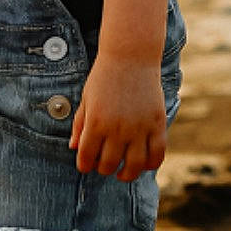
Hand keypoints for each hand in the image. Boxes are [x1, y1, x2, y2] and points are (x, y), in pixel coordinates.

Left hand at [70, 56, 166, 180]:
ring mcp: (139, 127)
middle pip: (108, 165)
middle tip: (104, 164)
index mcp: (96, 122)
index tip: (86, 164)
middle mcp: (117, 128)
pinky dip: (151, 164)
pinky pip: (157, 154)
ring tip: (123, 172)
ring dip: (126, 174)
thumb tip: (73, 147)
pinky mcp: (157, 124)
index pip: (86, 158)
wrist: (131, 55)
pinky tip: (143, 162)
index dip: (84, 165)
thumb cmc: (104, 76)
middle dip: (103, 169)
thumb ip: (79, 124)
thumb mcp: (86, 98)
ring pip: (134, 166)